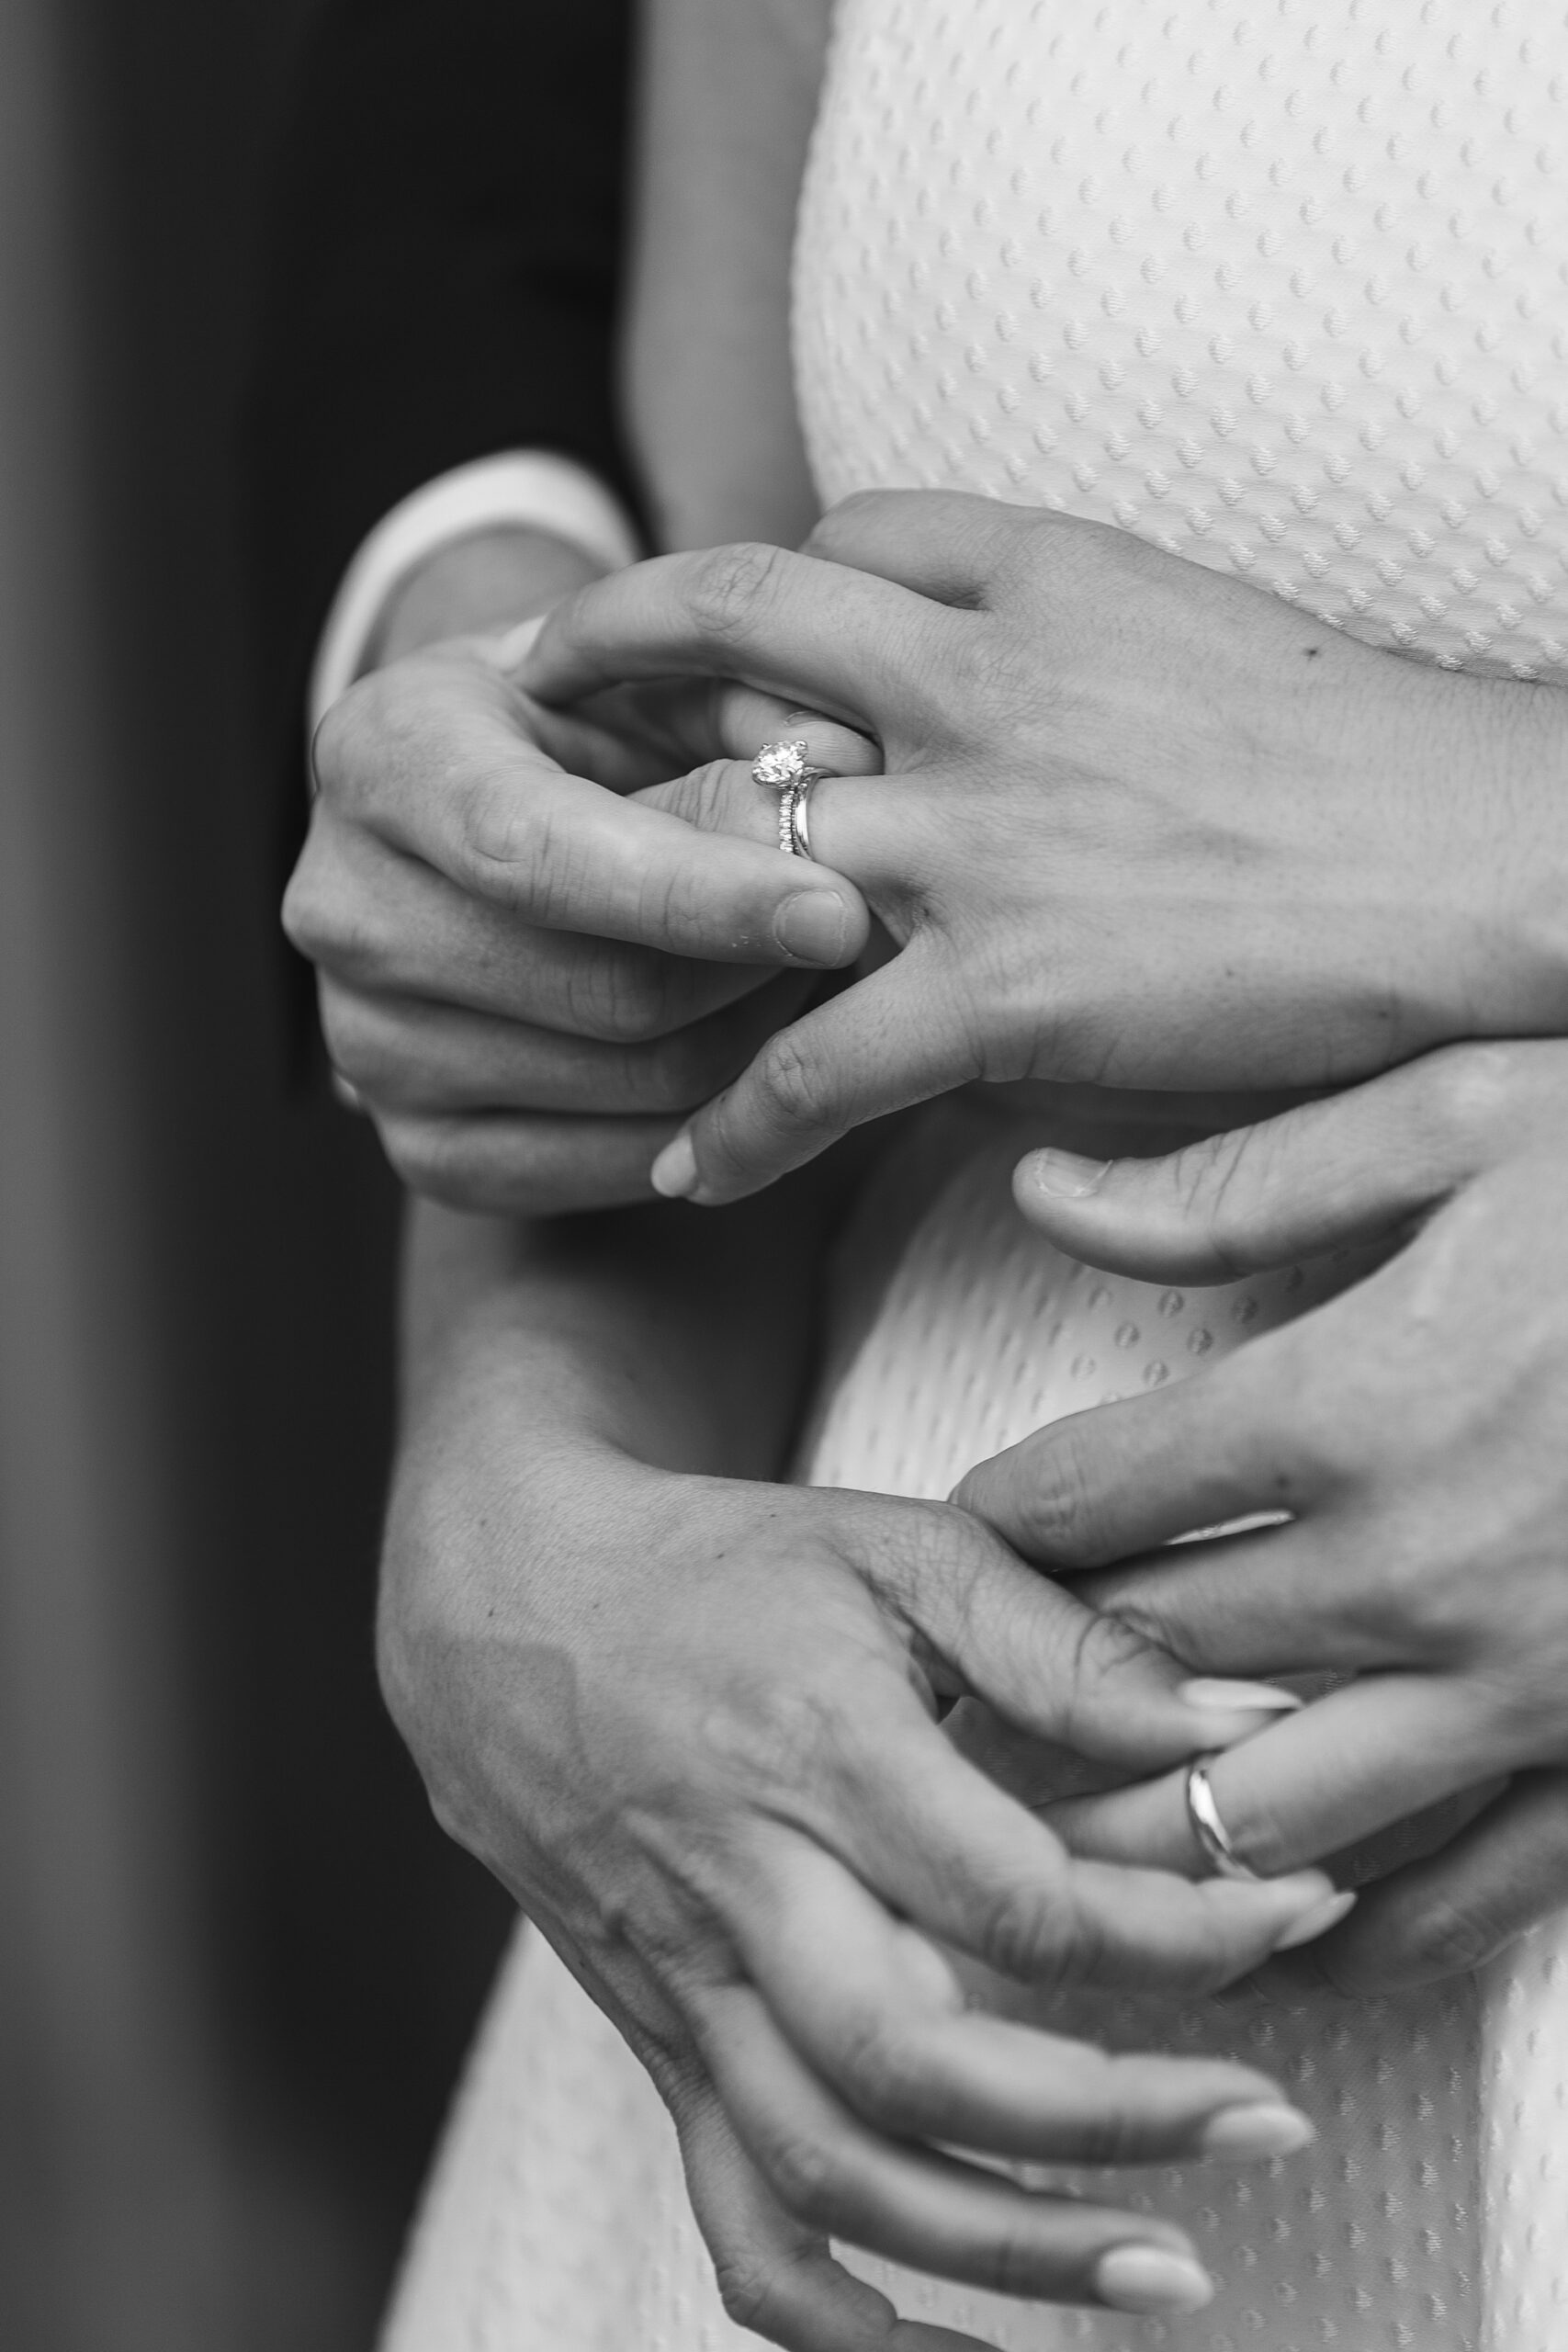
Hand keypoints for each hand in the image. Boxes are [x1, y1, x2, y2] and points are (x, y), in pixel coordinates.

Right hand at [285, 630, 873, 1212]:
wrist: (476, 824)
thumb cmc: (586, 731)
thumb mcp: (652, 674)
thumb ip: (747, 708)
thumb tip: (846, 765)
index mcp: (380, 757)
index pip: (539, 854)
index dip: (699, 892)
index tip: (840, 908)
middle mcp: (343, 909)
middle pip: (605, 993)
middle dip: (758, 971)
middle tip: (860, 933)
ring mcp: (367, 1046)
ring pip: (635, 1087)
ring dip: (760, 1042)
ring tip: (811, 973)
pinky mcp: (421, 1151)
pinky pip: (619, 1167)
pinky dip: (719, 1120)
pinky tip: (762, 1050)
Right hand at [381, 1404, 1348, 2346]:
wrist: (510, 1607)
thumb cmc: (720, 1567)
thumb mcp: (897, 1546)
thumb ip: (1061, 1637)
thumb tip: (1234, 1715)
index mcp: (817, 1754)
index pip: (1014, 1895)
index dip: (1172, 1931)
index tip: (1288, 1914)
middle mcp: (744, 1890)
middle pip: (918, 2062)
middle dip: (1112, 2121)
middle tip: (1267, 2122)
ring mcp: (689, 1985)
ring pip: (829, 2172)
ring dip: (1004, 2250)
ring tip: (1163, 2274)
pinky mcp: (660, 2043)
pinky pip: (734, 2221)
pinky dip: (838, 2323)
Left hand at [520, 491, 1567, 1202]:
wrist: (1492, 863)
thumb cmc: (1368, 763)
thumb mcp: (1204, 630)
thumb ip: (1061, 637)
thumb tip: (961, 686)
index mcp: (1045, 580)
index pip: (836, 543)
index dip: (744, 593)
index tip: (685, 642)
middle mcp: (984, 682)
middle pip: (729, 634)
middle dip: (611, 672)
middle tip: (527, 727)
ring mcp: (983, 834)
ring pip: (731, 841)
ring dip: (621, 904)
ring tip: (546, 959)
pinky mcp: (1010, 988)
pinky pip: (812, 1060)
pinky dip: (733, 1121)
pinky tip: (688, 1166)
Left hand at [955, 1039, 1567, 1995]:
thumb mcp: (1459, 1119)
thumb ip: (1239, 1182)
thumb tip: (1043, 1192)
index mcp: (1355, 1401)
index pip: (1096, 1496)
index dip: (1001, 1520)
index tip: (966, 1531)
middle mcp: (1417, 1568)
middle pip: (1151, 1665)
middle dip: (1040, 1681)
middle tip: (969, 1693)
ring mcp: (1524, 1686)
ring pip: (1265, 1814)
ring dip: (1153, 1828)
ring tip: (1069, 1829)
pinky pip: (1464, 1898)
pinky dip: (1360, 1933)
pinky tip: (1288, 1936)